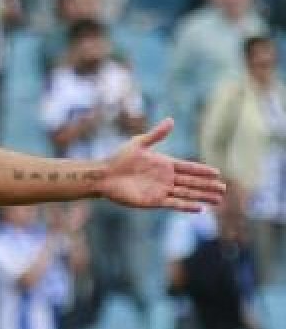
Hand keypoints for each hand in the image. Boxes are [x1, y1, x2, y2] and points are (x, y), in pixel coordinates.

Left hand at [100, 118, 224, 210]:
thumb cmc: (119, 158)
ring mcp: (161, 190)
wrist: (105, 175)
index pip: (189, 168)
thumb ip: (156, 134)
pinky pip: (174, 203)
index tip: (217, 173)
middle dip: (208, 185)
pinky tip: (200, 208)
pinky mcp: (154, 201)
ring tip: (217, 199)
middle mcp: (166, 178)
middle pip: (192, 182)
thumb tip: (171, 120)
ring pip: (187, 193)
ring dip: (202, 196)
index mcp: (165, 164)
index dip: (203, 171)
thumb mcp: (139, 143)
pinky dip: (186, 205)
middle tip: (224, 189)